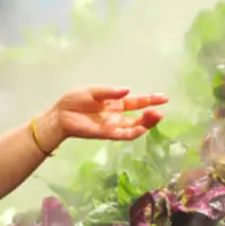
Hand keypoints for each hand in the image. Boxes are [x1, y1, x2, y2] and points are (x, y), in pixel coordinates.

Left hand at [46, 87, 168, 145]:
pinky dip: (133, 132)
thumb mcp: (93, 91)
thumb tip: (127, 90)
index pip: (136, 102)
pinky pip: (122, 135)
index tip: (164, 98)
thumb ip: (110, 92)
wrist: (60, 115)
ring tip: (156, 116)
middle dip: (151, 114)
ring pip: (134, 127)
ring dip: (145, 123)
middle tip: (160, 111)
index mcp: (114, 103)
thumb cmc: (74, 101)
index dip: (150, 99)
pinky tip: (142, 128)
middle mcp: (116, 115)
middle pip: (138, 116)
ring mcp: (112, 125)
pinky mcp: (106, 133)